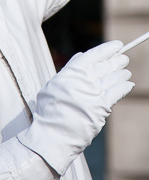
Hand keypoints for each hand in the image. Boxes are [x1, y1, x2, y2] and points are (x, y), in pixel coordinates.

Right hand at [17, 41, 132, 175]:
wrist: (53, 133)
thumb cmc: (50, 110)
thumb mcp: (54, 84)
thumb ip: (69, 69)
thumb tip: (81, 56)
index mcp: (71, 72)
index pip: (94, 55)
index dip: (108, 49)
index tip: (117, 45)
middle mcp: (84, 80)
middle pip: (107, 65)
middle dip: (118, 61)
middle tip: (124, 59)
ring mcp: (94, 92)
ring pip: (114, 78)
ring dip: (122, 74)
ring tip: (126, 72)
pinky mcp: (102, 106)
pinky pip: (118, 92)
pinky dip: (124, 86)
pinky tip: (128, 84)